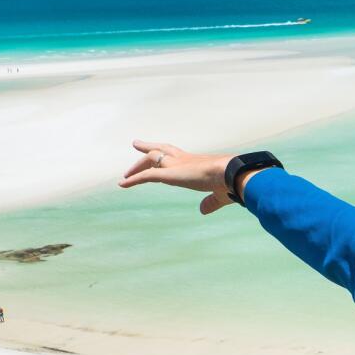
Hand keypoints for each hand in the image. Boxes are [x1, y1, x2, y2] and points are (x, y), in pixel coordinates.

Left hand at [120, 140, 237, 214]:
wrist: (231, 174)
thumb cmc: (231, 182)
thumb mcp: (220, 194)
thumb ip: (211, 202)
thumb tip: (203, 210)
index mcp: (197, 163)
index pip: (178, 155)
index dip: (169, 153)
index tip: (162, 150)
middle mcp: (184, 160)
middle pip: (161, 150)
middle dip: (148, 147)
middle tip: (136, 144)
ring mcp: (176, 165)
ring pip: (150, 160)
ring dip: (137, 167)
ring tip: (125, 175)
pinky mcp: (169, 174)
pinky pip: (146, 176)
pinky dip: (133, 180)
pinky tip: (123, 184)